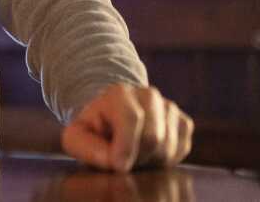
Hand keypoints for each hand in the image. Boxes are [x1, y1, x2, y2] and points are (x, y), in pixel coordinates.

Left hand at [60, 84, 192, 171]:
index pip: (131, 118)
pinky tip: (149, 153)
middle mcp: (148, 95)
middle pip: (154, 137)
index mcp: (119, 93)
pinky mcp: (183, 122)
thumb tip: (114, 161)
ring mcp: (169, 107)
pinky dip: (166, 160)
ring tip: (133, 155)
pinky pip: (182, 149)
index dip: (127, 146)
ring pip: (169, 147)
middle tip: (121, 160)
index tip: (119, 166)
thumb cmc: (94, 131)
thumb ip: (86, 148)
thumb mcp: (76, 137)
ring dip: (150, 160)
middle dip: (137, 157)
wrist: (113, 121)